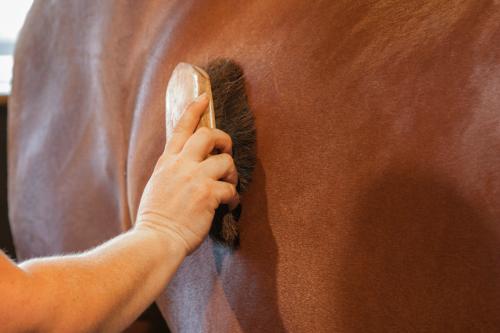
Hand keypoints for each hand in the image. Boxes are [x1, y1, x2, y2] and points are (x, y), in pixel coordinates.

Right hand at [135, 94, 238, 254]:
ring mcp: (194, 178)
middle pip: (208, 135)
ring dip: (231, 173)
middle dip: (223, 139)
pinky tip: (230, 205)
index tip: (204, 97)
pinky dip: (234, 197)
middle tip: (226, 151)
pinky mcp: (208, 194)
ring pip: (225, 161)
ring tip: (228, 185)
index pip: (181, 128)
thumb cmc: (156, 219)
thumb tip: (187, 167)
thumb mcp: (157, 186)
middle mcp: (181, 165)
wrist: (155, 240)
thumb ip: (172, 172)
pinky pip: (231, 189)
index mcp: (167, 162)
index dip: (194, 110)